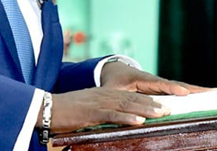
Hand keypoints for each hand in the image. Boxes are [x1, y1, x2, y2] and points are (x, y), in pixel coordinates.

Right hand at [46, 87, 170, 132]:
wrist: (46, 108)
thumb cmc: (66, 112)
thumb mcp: (88, 110)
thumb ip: (102, 113)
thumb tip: (116, 122)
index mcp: (104, 94)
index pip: (130, 96)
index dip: (147, 100)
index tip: (162, 104)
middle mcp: (104, 95)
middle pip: (132, 98)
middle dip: (152, 103)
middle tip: (170, 108)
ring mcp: (99, 102)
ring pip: (127, 105)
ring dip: (146, 109)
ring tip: (162, 113)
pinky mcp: (92, 112)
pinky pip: (113, 114)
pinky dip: (127, 117)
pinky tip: (139, 121)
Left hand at [100, 61, 214, 95]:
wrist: (114, 70)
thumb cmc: (112, 81)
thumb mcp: (110, 90)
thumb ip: (113, 100)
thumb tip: (112, 110)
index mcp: (143, 79)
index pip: (160, 84)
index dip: (172, 89)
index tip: (184, 93)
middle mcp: (156, 81)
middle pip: (178, 85)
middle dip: (195, 89)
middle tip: (214, 91)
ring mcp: (161, 85)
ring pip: (181, 88)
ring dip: (198, 91)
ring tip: (216, 93)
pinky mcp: (163, 90)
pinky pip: (179, 92)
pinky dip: (192, 94)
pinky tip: (205, 98)